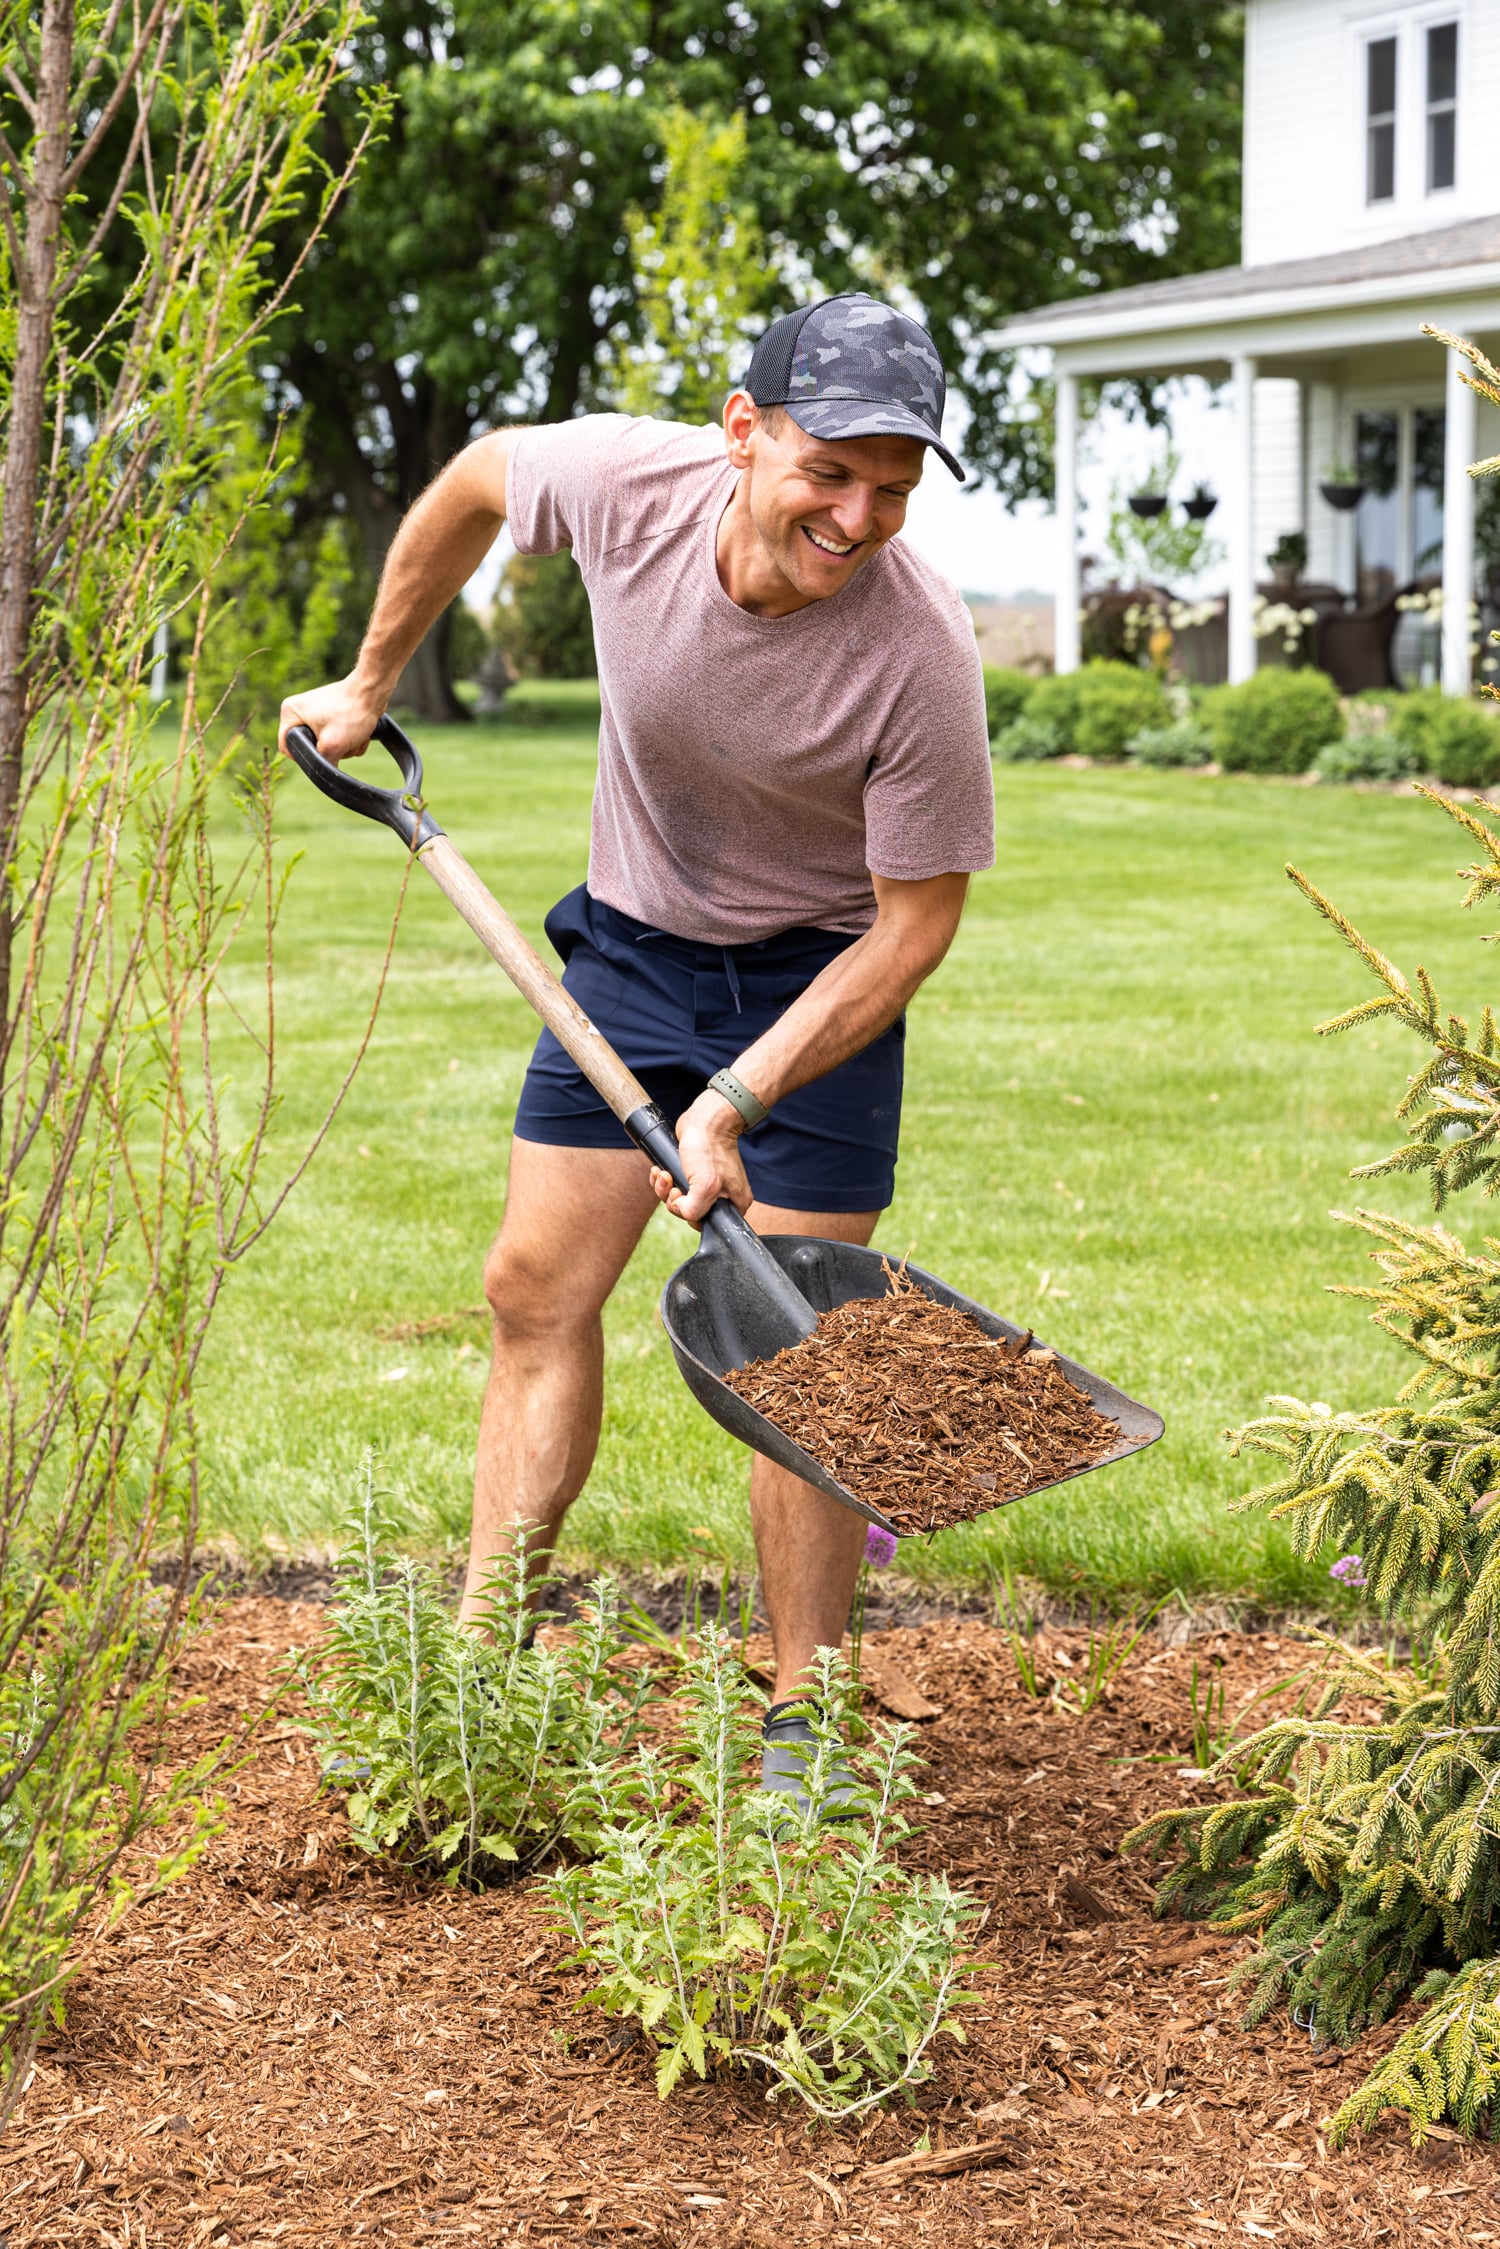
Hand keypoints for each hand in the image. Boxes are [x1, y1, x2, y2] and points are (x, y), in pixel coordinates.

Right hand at [278, 676, 388, 763]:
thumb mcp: (333, 745)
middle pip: (310, 747)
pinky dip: (350, 740)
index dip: (305, 757)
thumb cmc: (351, 711)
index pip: (287, 747)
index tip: (323, 755)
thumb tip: (325, 776)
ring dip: (344, 747)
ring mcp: (316, 712)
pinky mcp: (332, 716)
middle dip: (331, 750)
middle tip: (343, 741)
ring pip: (326, 745)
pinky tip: (360, 733)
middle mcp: (299, 710)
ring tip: (354, 734)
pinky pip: (337, 738)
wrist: (374, 692)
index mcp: (289, 712)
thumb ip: (323, 764)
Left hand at [650, 1090, 751, 1225]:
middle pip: (690, 1211)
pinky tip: (659, 1170)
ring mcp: (707, 1183)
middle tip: (672, 1185)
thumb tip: (681, 1211)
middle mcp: (722, 1196)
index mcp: (734, 1203)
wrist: (706, 1119)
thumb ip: (694, 1210)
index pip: (707, 1224)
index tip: (682, 1198)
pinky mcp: (693, 1172)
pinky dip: (663, 1180)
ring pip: (678, 1198)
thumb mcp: (705, 1186)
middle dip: (673, 1200)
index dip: (689, 1215)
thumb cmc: (710, 1148)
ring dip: (664, 1189)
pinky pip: (673, 1185)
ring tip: (663, 1174)